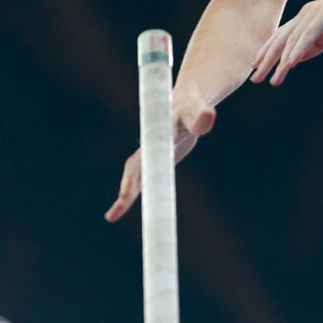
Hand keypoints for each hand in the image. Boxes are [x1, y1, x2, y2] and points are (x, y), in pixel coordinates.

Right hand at [106, 95, 215, 221]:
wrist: (184, 106)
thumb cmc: (192, 108)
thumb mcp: (196, 112)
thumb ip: (201, 117)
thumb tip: (209, 114)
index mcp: (158, 135)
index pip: (147, 153)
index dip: (139, 169)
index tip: (132, 184)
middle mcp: (149, 147)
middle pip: (135, 168)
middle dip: (128, 185)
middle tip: (123, 201)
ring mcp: (149, 156)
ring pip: (134, 178)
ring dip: (125, 197)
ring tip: (112, 216)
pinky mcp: (154, 164)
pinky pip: (141, 182)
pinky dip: (130, 197)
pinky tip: (117, 212)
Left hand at [250, 0, 322, 85]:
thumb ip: (317, 45)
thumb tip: (297, 58)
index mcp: (308, 19)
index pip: (282, 38)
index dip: (269, 54)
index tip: (258, 70)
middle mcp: (307, 14)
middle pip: (281, 39)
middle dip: (267, 60)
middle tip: (255, 79)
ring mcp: (316, 11)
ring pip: (292, 39)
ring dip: (281, 60)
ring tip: (273, 78)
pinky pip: (309, 34)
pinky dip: (298, 49)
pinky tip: (290, 64)